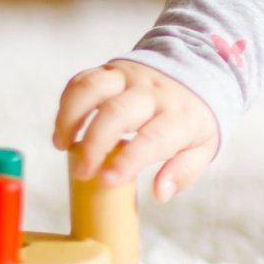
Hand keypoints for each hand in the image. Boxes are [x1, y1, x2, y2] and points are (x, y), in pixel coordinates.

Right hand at [53, 59, 218, 202]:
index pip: (153, 139)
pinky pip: (84, 79)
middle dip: (94, 143)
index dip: (128, 161)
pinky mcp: (112, 69)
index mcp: (179, 116)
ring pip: (94, 88)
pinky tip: (64, 127)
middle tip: (81, 172)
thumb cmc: (192, 119)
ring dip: (71, 116)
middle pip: (118, 112)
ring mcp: (131, 77)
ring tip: (61, 145)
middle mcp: (153, 94)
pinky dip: (68, 102)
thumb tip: (160, 194)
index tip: (106, 181)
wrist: (198, 69)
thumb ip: (183, 172)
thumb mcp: (202, 147)